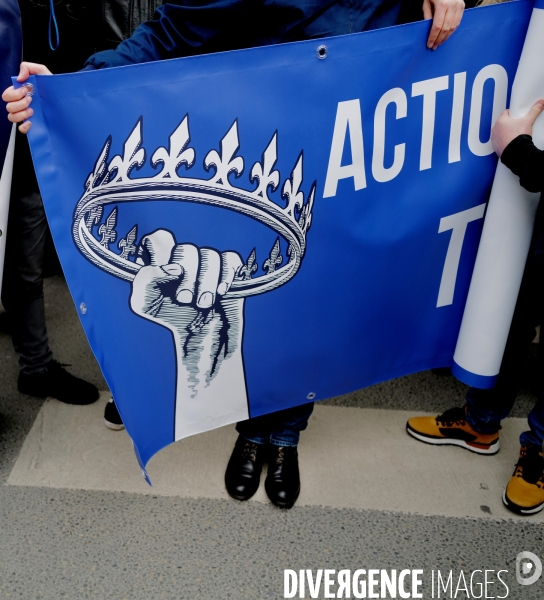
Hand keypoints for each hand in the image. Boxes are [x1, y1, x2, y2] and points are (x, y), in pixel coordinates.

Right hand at [2, 62, 51, 133]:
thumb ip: (28, 68)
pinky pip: (21, 129)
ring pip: (11, 117)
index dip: (14, 93)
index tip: (27, 91)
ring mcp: (27, 115)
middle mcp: (22, 104)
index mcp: (21, 93)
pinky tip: (32, 122)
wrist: (67, 100)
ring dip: (20, 114)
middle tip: (31, 100)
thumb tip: (19, 78)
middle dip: (18, 103)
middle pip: (8, 106)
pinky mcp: (33, 125)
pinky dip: (24, 126)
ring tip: (33, 111)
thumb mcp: (42, 72)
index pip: (7, 95)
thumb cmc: (54, 86)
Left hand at [130, 230, 243, 394]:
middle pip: (186, 249)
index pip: (159, 238)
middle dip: (187, 277)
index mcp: (162, 260)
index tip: (164, 275)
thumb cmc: (172, 318)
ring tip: (203, 304)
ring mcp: (208, 263)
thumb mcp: (145, 304)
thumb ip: (145, 280)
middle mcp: (185, 258)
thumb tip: (169, 267)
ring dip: (206, 283)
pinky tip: (221, 292)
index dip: (162, 254)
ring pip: (210, 255)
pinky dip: (226, 277)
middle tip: (184, 299)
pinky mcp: (229, 269)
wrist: (202, 337)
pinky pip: (231, 260)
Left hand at [423, 0, 464, 49]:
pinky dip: (452, 30)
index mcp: (442, 4)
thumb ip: (428, 16)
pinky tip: (446, 35)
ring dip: (446, 37)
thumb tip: (427, 30)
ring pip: (453, 27)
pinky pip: (458, 22)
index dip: (433, 37)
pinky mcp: (462, 5)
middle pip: (446, 28)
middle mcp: (452, 5)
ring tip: (439, 43)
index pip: (437, 26)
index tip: (429, 44)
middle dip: (439, 39)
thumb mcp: (427, 2)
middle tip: (434, 46)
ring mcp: (459, 5)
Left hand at [492, 100, 543, 156]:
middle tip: (517, 125)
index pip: (506, 112)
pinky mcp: (495, 146)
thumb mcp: (528, 121)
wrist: (515, 152)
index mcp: (501, 121)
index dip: (512, 113)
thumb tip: (540, 104)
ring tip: (514, 134)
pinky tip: (510, 141)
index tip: (517, 116)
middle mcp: (495, 129)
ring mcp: (494, 138)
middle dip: (509, 123)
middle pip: (503, 122)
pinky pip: (499, 141)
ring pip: (500, 132)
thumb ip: (534, 111)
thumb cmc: (518, 138)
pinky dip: (503, 140)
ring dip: (505, 132)